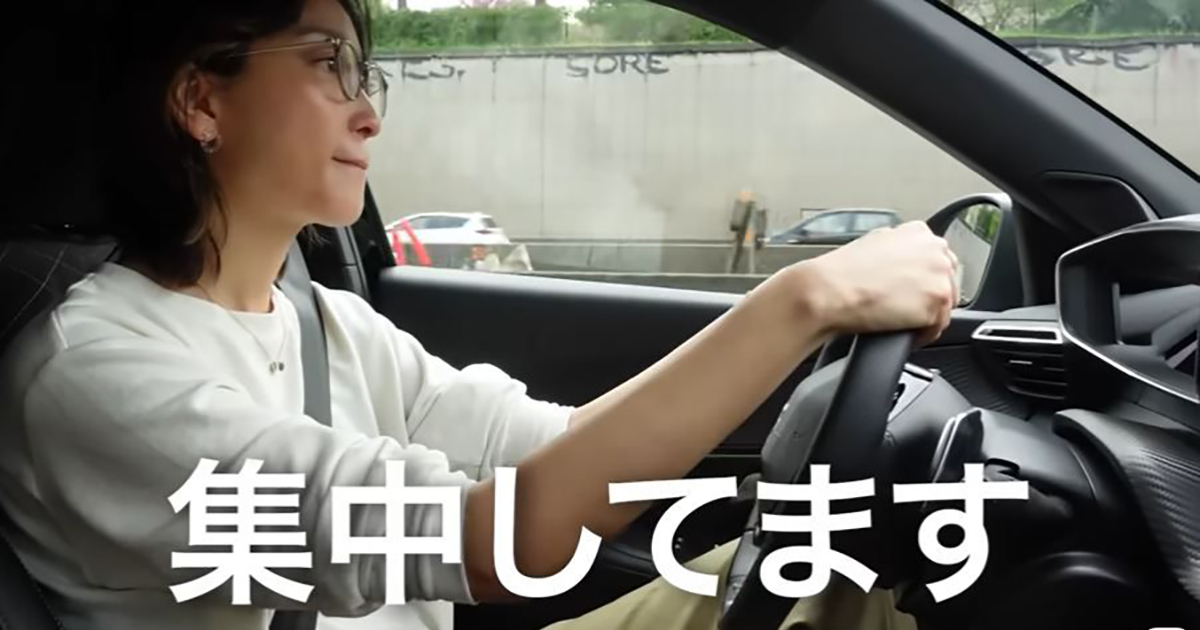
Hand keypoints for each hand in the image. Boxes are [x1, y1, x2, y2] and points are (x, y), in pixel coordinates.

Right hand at [792, 221, 958, 345]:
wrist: (830, 290)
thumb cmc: (841, 271)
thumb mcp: (874, 244)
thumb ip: (899, 249)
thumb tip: (903, 263)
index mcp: (919, 233)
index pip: (937, 261)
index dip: (923, 280)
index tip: (910, 292)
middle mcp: (935, 250)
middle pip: (946, 282)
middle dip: (928, 298)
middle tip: (903, 310)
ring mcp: (940, 276)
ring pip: (944, 306)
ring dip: (926, 317)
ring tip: (901, 323)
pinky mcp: (937, 302)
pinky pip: (938, 327)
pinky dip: (922, 335)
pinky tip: (903, 333)